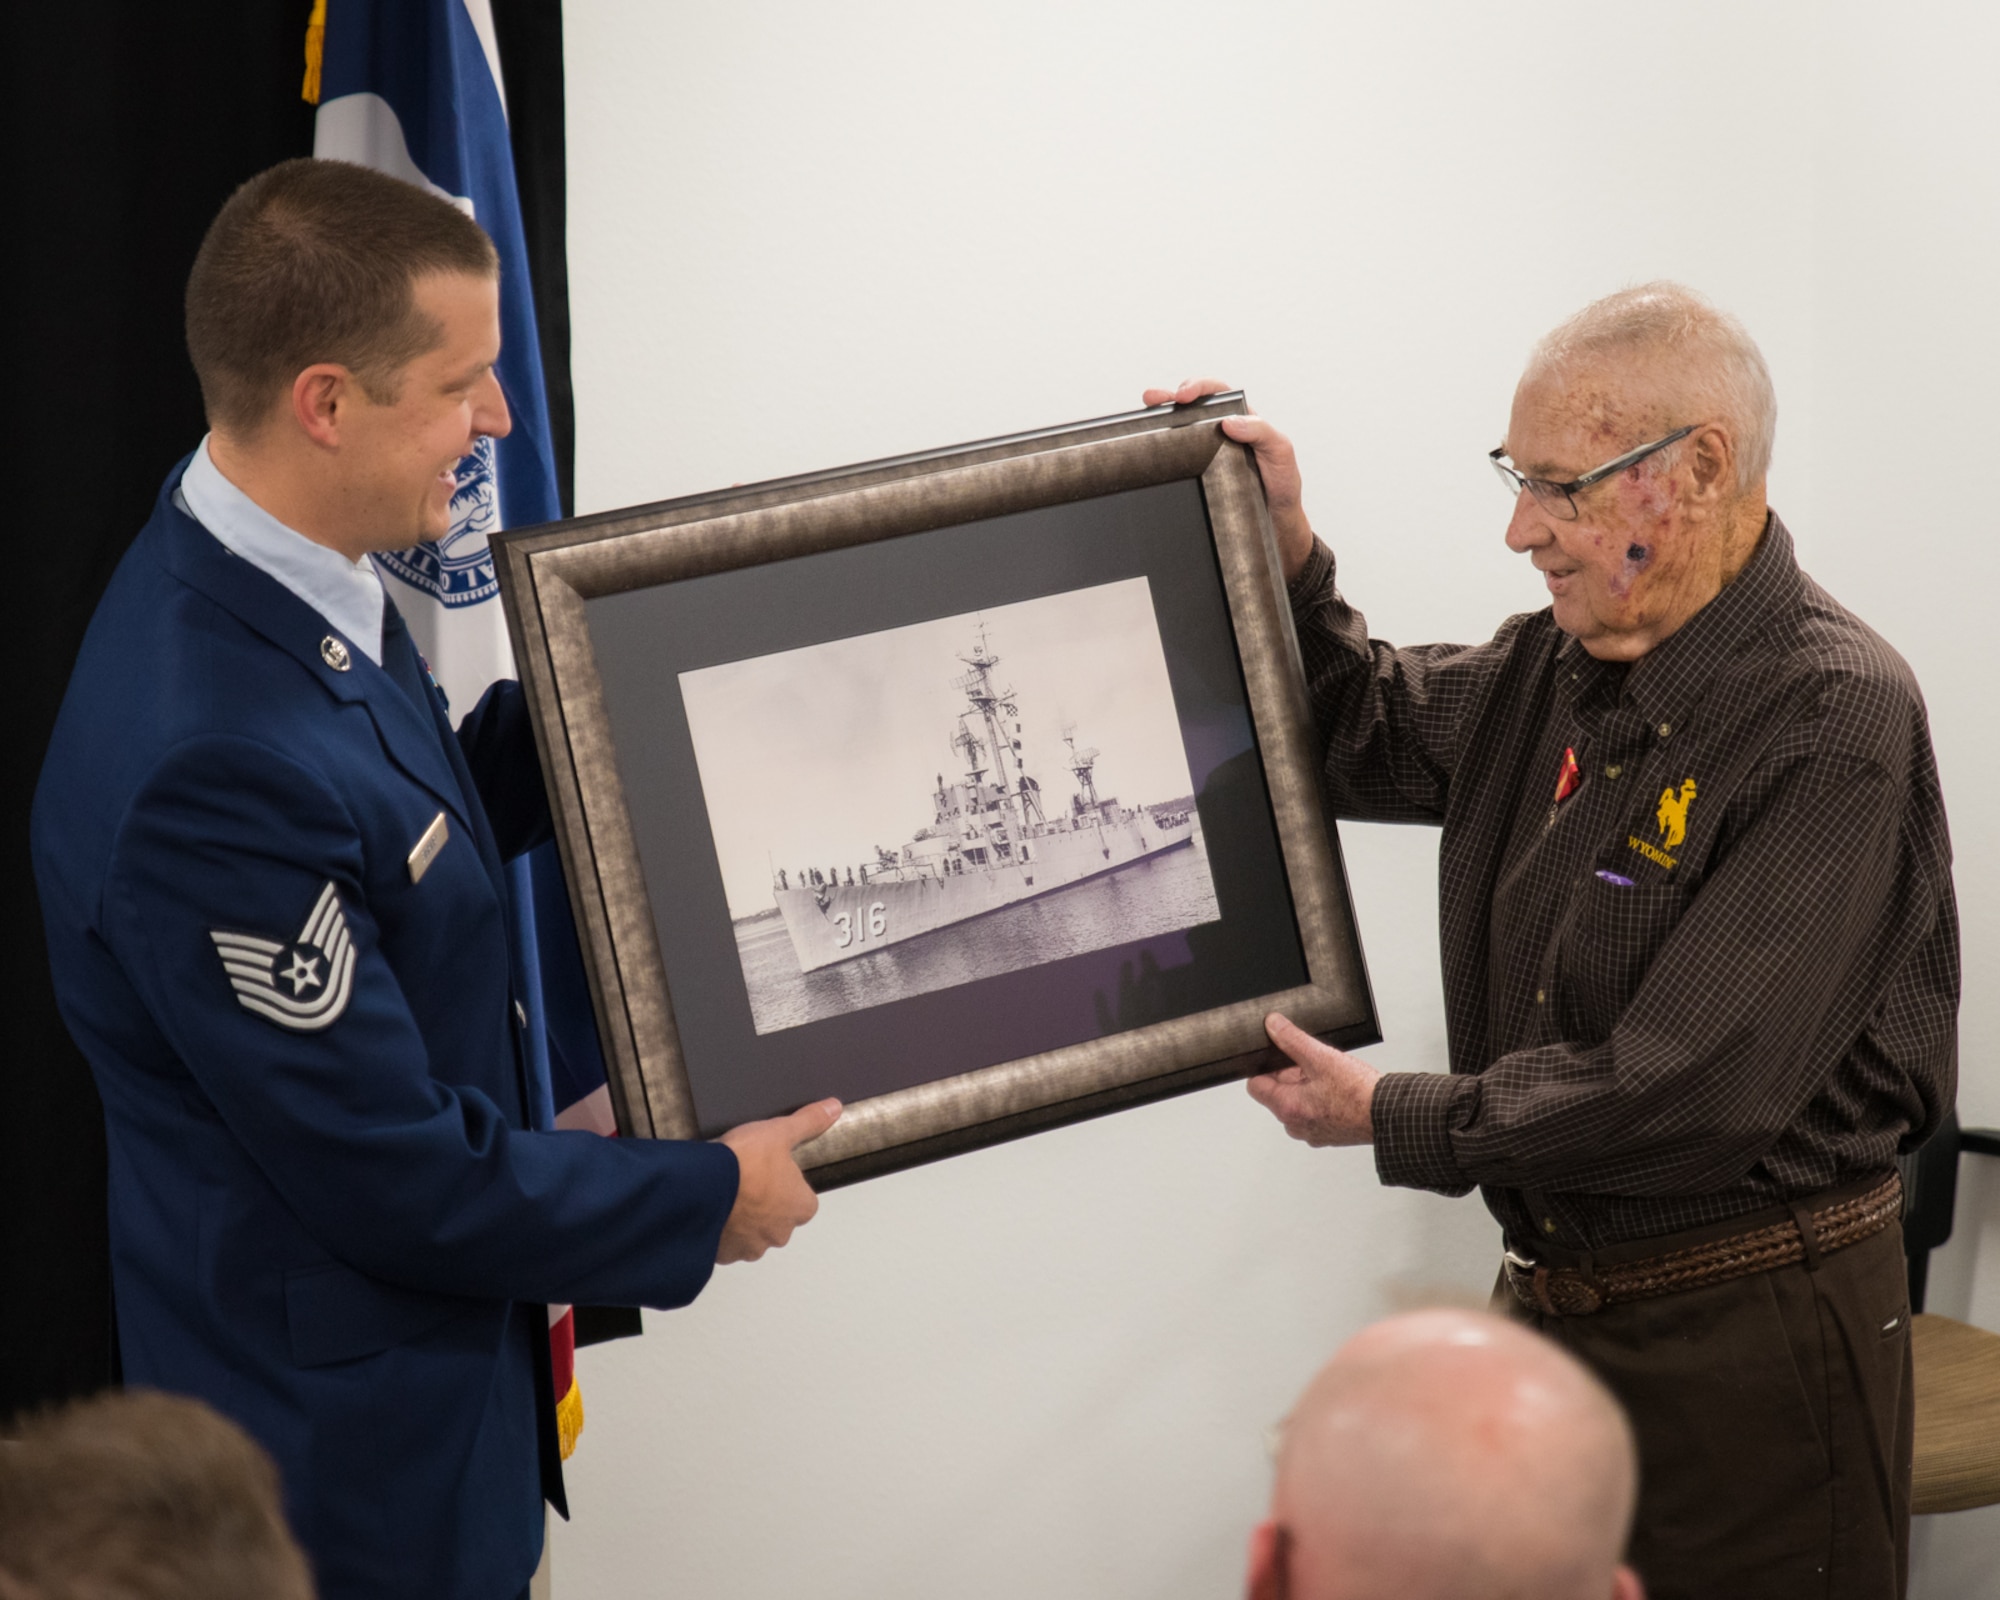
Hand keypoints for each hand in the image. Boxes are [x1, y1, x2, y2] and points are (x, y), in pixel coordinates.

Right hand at [715, 1098, 841, 1262]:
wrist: (701, 1187)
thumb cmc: (744, 1163)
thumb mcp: (779, 1132)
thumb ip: (808, 1122)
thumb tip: (833, 1108)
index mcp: (800, 1207)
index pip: (803, 1199)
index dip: (787, 1184)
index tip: (770, 1171)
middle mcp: (780, 1233)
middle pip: (778, 1219)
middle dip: (763, 1205)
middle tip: (745, 1180)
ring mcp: (751, 1247)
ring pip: (751, 1234)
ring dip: (741, 1219)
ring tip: (724, 1194)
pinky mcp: (724, 1254)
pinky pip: (726, 1245)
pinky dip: (720, 1231)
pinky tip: (710, 1209)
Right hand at [1141, 378, 1314, 580]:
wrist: (1275, 520)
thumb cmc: (1281, 484)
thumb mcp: (1281, 452)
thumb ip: (1262, 431)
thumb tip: (1230, 421)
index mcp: (1242, 419)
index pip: (1217, 393)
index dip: (1198, 388)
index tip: (1184, 395)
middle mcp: (1220, 433)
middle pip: (1190, 406)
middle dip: (1167, 397)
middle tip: (1155, 399)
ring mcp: (1206, 453)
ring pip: (1178, 429)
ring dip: (1157, 418)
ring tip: (1144, 414)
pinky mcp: (1197, 473)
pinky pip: (1177, 457)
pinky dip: (1159, 448)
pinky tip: (1148, 446)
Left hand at [1246, 1013, 1378, 1146]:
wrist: (1388, 1115)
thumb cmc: (1359, 1094)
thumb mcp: (1321, 1057)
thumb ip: (1292, 1040)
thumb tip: (1273, 1026)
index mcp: (1287, 1108)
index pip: (1256, 1086)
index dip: (1265, 1067)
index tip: (1278, 1057)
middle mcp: (1295, 1125)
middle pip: (1278, 1093)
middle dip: (1290, 1075)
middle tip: (1312, 1064)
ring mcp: (1312, 1133)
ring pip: (1297, 1102)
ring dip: (1307, 1086)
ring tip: (1328, 1077)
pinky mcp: (1328, 1134)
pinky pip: (1314, 1112)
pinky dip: (1321, 1099)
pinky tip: (1338, 1089)